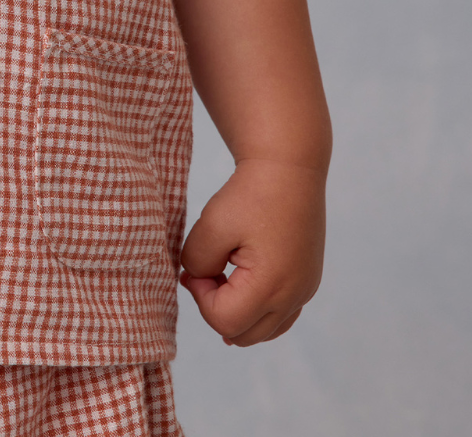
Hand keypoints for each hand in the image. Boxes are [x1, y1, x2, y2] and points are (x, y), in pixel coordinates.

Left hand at [179, 157, 324, 345]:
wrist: (288, 168)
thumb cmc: (249, 193)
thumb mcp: (211, 225)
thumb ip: (196, 262)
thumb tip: (197, 281)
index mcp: (272, 285)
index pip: (224, 321)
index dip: (201, 297)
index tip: (196, 266)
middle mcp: (294, 296)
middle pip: (244, 335)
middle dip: (217, 309)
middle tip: (205, 273)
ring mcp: (305, 291)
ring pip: (263, 331)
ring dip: (237, 313)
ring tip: (222, 277)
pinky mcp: (307, 282)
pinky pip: (280, 317)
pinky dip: (257, 310)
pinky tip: (241, 286)